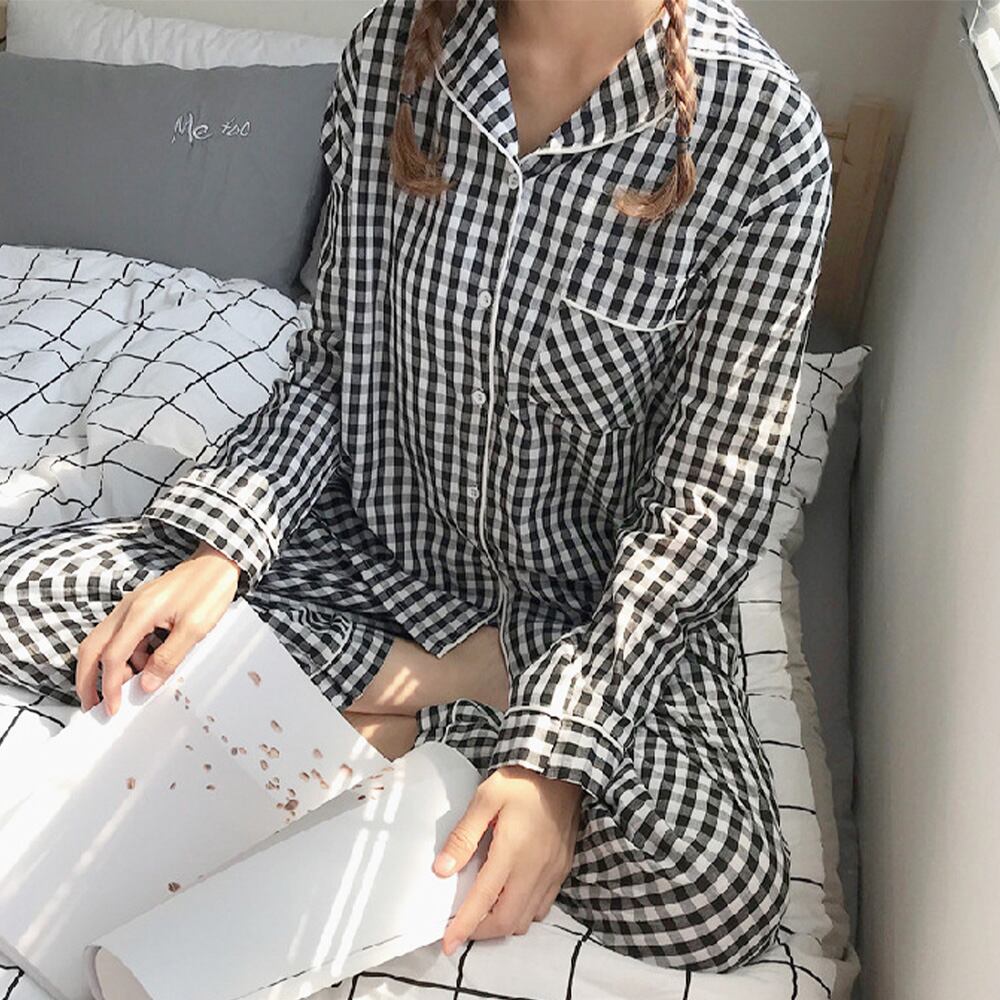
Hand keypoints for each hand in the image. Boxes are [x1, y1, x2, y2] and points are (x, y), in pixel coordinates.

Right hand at [75, 541, 240, 714]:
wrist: (216, 563)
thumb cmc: (209, 590)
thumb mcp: (195, 628)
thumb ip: (168, 657)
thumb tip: (145, 685)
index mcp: (139, 613)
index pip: (113, 656)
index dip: (109, 685)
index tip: (113, 708)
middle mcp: (128, 608)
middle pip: (92, 648)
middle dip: (87, 679)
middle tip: (93, 705)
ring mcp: (132, 607)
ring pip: (104, 642)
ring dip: (106, 668)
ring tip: (122, 691)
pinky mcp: (140, 608)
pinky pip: (121, 636)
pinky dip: (124, 656)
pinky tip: (141, 668)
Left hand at [433, 764, 582, 953]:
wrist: (563, 767)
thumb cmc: (520, 780)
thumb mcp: (485, 798)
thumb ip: (464, 836)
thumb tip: (442, 870)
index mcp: (511, 852)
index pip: (483, 901)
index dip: (463, 927)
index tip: (447, 944)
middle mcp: (534, 869)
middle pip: (507, 921)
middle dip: (482, 932)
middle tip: (463, 928)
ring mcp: (552, 872)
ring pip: (527, 918)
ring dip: (503, 924)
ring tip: (484, 914)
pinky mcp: (563, 868)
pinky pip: (543, 906)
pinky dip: (524, 912)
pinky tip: (511, 897)